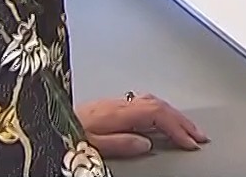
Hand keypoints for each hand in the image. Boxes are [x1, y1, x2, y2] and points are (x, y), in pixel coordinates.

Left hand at [76, 92, 208, 157]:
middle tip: (200, 136)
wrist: (46, 120)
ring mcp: (114, 103)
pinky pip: (145, 103)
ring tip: (187, 129)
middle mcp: (118, 104)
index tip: (191, 142)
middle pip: (159, 105)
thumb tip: (146, 144)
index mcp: (117, 112)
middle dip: (183, 120)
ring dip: (174, 115)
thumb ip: (121, 143)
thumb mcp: (91, 145)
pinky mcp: (110, 106)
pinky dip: (161, 112)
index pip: (157, 114)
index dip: (177, 128)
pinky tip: (162, 121)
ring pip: (153, 102)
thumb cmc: (66, 132)